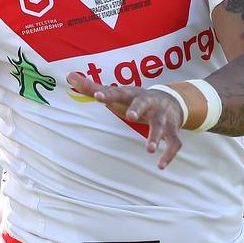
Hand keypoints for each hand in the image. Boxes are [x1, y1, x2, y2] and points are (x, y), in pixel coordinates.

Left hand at [66, 72, 183, 168]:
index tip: (97, 97)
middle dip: (138, 109)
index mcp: (132, 94)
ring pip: (161, 125)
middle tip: (131, 117)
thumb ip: (92, 87)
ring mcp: (162, 116)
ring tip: (149, 150)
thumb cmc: (135, 99)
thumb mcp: (117, 93)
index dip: (108, 94)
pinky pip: (174, 142)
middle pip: (143, 103)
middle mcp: (149, 102)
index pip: (118, 92)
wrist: (171, 100)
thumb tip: (68, 76)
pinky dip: (169, 154)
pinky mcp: (173, 129)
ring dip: (156, 136)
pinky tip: (160, 166)